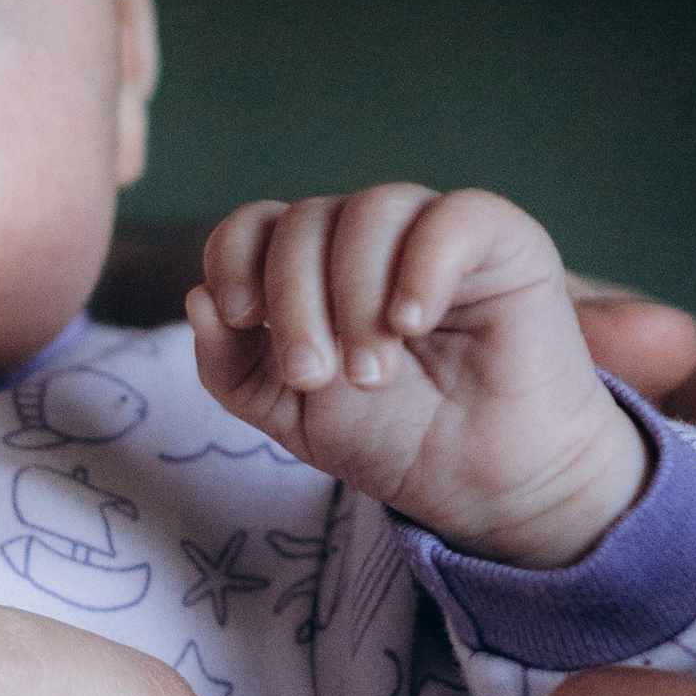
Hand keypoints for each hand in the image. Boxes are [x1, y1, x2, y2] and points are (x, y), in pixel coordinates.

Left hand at [189, 184, 644, 567]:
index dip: (233, 261)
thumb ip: (231, 367)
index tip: (240, 319)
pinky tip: (411, 322)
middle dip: (294, 301)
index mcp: (310, 266)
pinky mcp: (499, 240)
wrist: (486, 484)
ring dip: (355, 296)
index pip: (252, 227)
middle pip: (303, 222)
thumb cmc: (390, 438)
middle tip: (315, 376)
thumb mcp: (288, 414)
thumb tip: (196, 299)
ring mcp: (430, 232)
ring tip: (373, 372)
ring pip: (369, 211)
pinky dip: (421, 267)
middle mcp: (365, 237)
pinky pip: (452, 217)